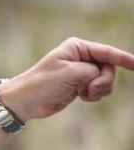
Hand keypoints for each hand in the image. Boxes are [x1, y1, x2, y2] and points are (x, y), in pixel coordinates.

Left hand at [1, 37, 133, 121]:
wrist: (25, 101)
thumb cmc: (43, 83)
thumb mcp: (71, 74)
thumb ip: (94, 71)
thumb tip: (101, 75)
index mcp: (77, 47)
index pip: (107, 52)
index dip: (125, 59)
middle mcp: (81, 57)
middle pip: (109, 69)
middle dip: (103, 81)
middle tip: (88, 89)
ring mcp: (81, 71)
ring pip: (106, 81)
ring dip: (98, 90)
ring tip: (82, 93)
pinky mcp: (80, 84)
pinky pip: (99, 90)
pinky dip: (94, 95)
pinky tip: (80, 97)